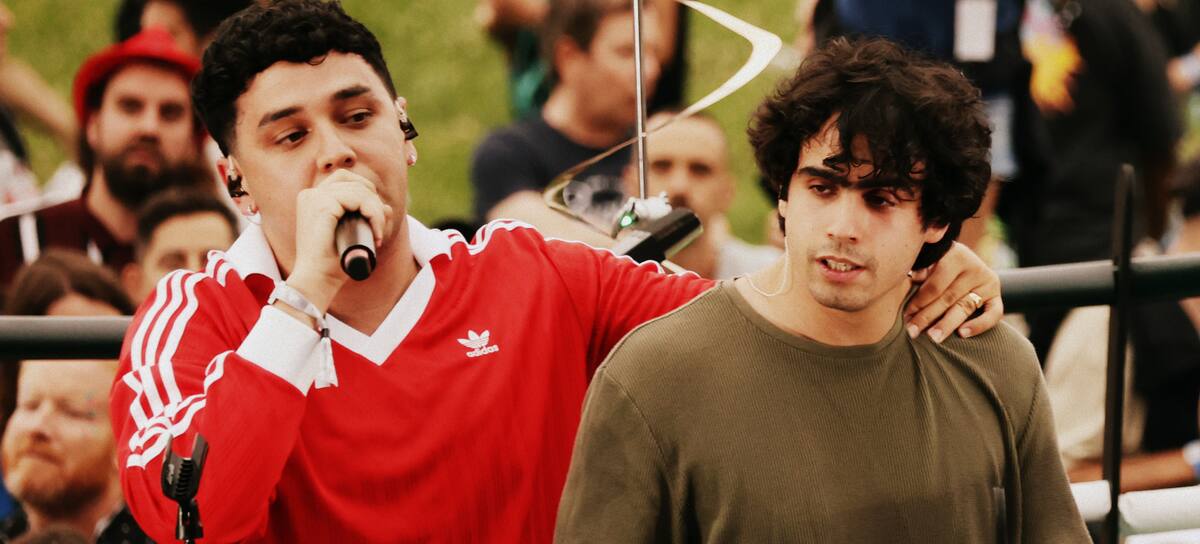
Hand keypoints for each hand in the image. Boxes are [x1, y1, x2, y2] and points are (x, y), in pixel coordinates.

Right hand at [286, 168, 392, 312]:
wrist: (316, 280)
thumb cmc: (332, 263)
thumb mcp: (353, 236)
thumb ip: (368, 220)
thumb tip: (387, 207)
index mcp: (312, 199)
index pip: (345, 179)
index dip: (366, 192)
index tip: (374, 218)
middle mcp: (310, 195)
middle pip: (353, 181)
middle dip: (373, 201)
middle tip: (379, 228)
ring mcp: (313, 198)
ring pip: (358, 190)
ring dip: (376, 211)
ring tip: (378, 233)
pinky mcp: (321, 205)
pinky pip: (357, 198)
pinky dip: (372, 213)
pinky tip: (376, 231)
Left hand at [903, 242, 1002, 342]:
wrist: (965, 265)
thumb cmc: (938, 265)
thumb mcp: (930, 262)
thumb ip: (921, 271)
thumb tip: (909, 279)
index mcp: (956, 255)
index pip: (936, 284)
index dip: (919, 302)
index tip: (906, 317)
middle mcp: (975, 267)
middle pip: (948, 298)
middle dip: (927, 317)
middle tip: (913, 332)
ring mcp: (988, 282)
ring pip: (965, 308)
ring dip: (946, 324)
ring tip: (933, 338)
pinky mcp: (997, 296)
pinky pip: (993, 314)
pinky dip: (979, 325)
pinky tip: (962, 334)